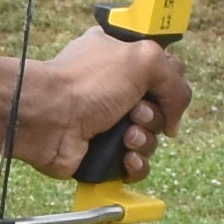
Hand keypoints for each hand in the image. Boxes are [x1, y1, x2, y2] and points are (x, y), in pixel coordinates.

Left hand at [8, 23, 188, 182]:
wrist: (48, 119)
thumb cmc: (86, 83)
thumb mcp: (144, 59)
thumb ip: (175, 78)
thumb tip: (174, 116)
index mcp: (121, 58)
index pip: (164, 71)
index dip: (167, 83)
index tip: (159, 87)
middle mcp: (115, 90)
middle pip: (161, 109)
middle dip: (155, 115)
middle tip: (134, 111)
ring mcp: (109, 123)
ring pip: (151, 140)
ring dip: (144, 139)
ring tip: (126, 135)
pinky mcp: (104, 154)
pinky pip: (137, 165)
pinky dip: (135, 163)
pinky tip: (124, 156)